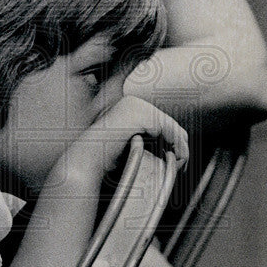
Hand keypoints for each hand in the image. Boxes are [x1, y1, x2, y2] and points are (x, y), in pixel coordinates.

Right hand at [60, 96, 187, 191]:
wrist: (87, 161)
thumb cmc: (103, 158)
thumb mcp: (130, 144)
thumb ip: (148, 139)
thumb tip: (177, 143)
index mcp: (130, 106)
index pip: (162, 122)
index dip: (173, 142)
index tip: (176, 160)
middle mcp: (134, 102)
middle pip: (171, 123)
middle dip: (179, 145)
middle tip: (180, 165)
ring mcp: (137, 106)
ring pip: (173, 128)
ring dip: (180, 148)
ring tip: (179, 164)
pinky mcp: (141, 116)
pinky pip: (170, 131)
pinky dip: (177, 146)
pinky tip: (174, 158)